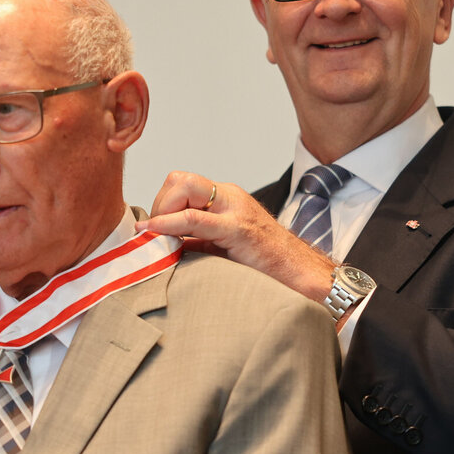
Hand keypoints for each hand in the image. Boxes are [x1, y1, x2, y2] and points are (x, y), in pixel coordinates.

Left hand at [136, 171, 335, 300]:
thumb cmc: (266, 263)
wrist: (300, 273)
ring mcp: (235, 209)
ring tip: (162, 237)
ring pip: (183, 189)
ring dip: (164, 212)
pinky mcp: (237, 228)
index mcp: (227, 198)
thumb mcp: (224, 246)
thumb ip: (197, 240)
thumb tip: (165, 245)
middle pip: (179, 180)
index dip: (162, 203)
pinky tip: (154, 232)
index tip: (153, 227)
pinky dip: (168, 224)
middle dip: (161, 204)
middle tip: (158, 232)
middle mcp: (230, 197)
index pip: (183, 183)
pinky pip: (194, 219)